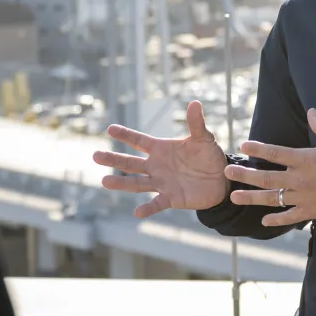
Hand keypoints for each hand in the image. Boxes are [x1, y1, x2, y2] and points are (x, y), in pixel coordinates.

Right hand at [93, 100, 227, 218]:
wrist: (220, 180)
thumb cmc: (209, 156)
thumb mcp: (203, 139)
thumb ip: (196, 124)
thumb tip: (195, 103)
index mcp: (161, 149)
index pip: (139, 141)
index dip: (126, 135)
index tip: (110, 128)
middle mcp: (156, 166)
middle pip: (131, 163)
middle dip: (113, 159)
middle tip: (95, 155)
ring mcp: (161, 183)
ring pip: (137, 183)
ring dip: (121, 183)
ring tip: (104, 181)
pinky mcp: (171, 198)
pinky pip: (157, 203)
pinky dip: (148, 208)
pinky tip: (138, 213)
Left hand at [225, 108, 315, 226]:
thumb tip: (311, 111)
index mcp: (305, 159)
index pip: (275, 152)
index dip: (258, 148)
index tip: (244, 144)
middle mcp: (299, 179)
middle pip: (266, 177)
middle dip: (244, 174)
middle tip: (227, 171)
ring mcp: (303, 198)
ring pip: (272, 198)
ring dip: (251, 198)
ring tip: (234, 197)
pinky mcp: (311, 212)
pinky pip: (289, 217)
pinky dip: (276, 220)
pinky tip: (263, 221)